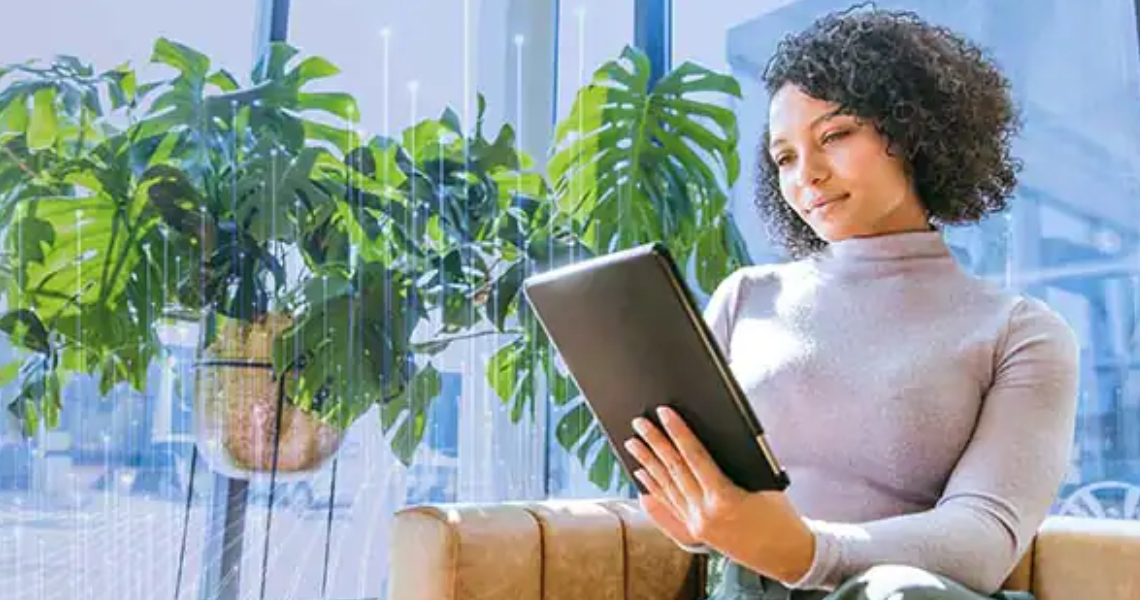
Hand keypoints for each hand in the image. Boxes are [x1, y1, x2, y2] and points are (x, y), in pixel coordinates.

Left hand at [624, 406, 815, 582]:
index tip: (663, 413)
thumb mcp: (763, 484)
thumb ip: (733, 464)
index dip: (677, 431)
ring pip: (667, 487)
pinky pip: (669, 506)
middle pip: (673, 469)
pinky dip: (654, 489)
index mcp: (723, 498)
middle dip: (654, 442)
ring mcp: (697, 523)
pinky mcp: (695, 531)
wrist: (787, 555)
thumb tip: (706, 439)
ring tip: (633, 444)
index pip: (693, 456)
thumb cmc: (780, 517)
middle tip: (639, 422)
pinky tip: (642, 477)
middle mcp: (704, 513)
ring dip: (648, 462)